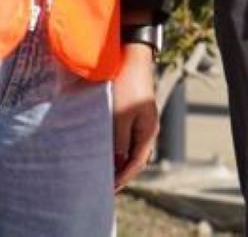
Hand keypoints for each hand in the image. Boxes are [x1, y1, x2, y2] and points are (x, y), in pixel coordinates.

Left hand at [110, 40, 158, 189]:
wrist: (130, 56)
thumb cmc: (125, 86)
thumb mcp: (120, 116)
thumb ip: (119, 141)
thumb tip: (117, 163)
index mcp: (148, 132)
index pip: (136, 164)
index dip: (122, 179)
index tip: (107, 191)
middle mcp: (146, 127)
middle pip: (134, 157)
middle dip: (119, 171)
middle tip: (101, 183)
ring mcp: (140, 118)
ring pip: (128, 146)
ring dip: (115, 157)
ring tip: (99, 167)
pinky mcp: (132, 110)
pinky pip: (124, 135)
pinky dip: (114, 144)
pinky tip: (102, 145)